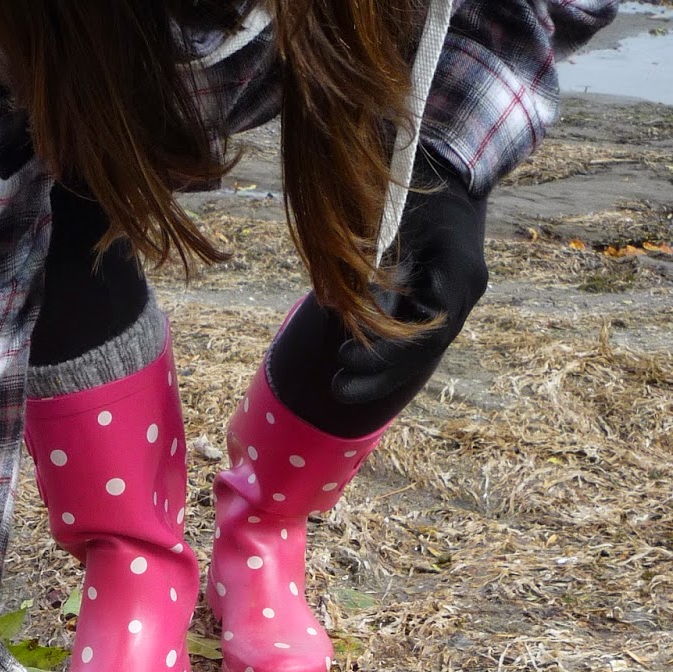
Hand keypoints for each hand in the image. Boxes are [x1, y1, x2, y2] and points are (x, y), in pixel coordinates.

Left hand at [334, 148, 488, 405]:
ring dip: (384, 371)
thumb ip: (361, 257)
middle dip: (380, 376)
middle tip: (336, 389)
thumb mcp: (385, 212)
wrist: (455, 157)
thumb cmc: (416, 175)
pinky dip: (394, 351)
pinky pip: (422, 333)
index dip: (384, 355)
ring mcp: (462, 293)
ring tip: (342, 385)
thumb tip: (328, 300)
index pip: (425, 333)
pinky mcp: (449, 293)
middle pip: (426, 352)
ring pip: (425, 349)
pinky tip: (364, 364)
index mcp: (457, 270)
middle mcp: (467, 288)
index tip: (342, 356)